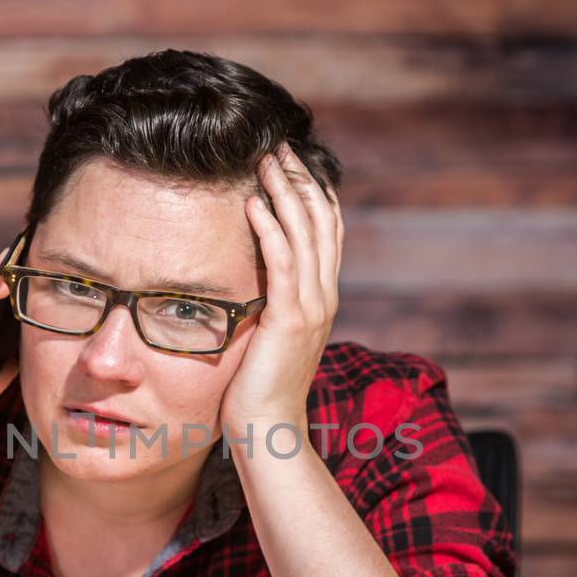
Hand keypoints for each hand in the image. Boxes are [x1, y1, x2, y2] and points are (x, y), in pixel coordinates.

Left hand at [220, 141, 343, 442]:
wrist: (268, 430)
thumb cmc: (257, 388)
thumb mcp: (268, 334)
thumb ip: (269, 303)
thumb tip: (250, 278)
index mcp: (322, 298)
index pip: (326, 232)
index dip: (313, 192)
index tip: (291, 161)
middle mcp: (325, 297)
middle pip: (321, 223)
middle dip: (301, 180)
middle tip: (279, 146)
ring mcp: (312, 308)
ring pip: (306, 235)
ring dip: (285, 193)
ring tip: (266, 161)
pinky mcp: (290, 320)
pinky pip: (283, 264)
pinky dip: (270, 229)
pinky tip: (253, 204)